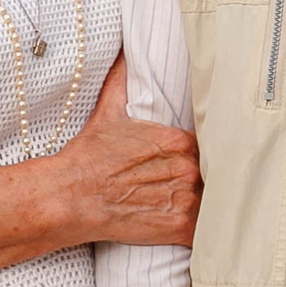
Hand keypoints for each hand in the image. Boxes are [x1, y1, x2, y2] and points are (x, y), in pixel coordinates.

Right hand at [43, 57, 198, 249]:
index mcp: (177, 140)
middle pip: (214, 174)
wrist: (71, 196)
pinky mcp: (179, 227)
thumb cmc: (89, 156)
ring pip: (214, 201)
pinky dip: (209, 233)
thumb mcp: (108, 111)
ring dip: (212, 205)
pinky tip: (205, 231)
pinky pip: (208, 232)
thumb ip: (122, 82)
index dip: (206, 156)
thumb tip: (126, 54)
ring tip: (206, 208)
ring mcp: (184, 199)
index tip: (201, 162)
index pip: (209, 146)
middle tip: (202, 185)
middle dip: (208, 179)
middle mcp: (185, 168)